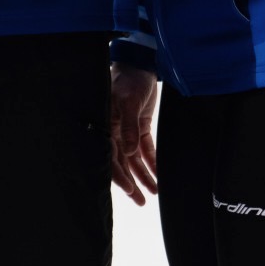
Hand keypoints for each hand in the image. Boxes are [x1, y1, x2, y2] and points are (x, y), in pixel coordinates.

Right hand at [109, 64, 159, 204]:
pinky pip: (145, 148)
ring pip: (134, 159)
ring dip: (143, 175)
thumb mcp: (128, 102)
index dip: (119, 175)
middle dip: (132, 183)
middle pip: (122, 163)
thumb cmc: (129, 80)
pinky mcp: (139, 127)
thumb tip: (128, 152)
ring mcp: (128, 130)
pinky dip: (151, 161)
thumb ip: (129, 127)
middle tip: (141, 201)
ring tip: (153, 192)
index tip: (129, 190)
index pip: (110, 157)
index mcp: (106, 126)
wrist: (140, 64)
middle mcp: (115, 132)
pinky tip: (158, 174)